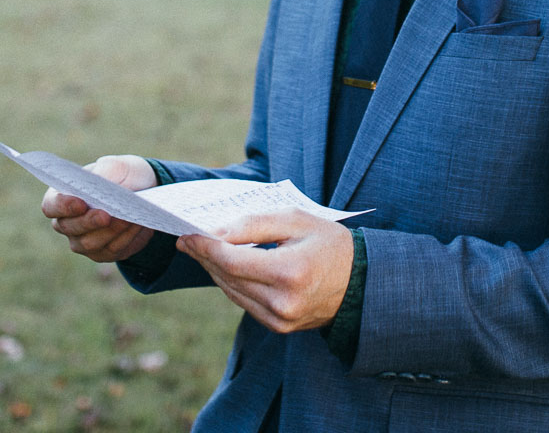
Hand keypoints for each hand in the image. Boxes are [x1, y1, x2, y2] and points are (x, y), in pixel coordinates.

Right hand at [41, 154, 157, 262]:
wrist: (145, 192)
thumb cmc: (124, 175)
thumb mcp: (119, 166)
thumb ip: (107, 169)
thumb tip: (101, 183)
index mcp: (63, 196)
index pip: (51, 205)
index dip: (62, 206)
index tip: (80, 203)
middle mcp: (68, 222)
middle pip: (69, 228)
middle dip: (89, 222)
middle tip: (106, 215)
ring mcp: (83, 241)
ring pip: (90, 243)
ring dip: (111, 231)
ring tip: (129, 218)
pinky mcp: (104, 253)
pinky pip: (112, 250)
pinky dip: (126, 237)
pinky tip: (137, 225)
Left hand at [177, 209, 352, 333]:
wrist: (360, 283)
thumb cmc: (329, 243)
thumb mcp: (296, 220)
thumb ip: (255, 224)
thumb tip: (216, 232)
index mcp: (290, 272)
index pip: (233, 261)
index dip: (206, 247)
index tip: (187, 234)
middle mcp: (283, 302)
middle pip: (228, 278)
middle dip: (205, 257)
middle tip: (187, 240)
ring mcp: (280, 320)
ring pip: (232, 292)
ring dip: (214, 271)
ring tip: (201, 251)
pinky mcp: (278, 328)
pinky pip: (244, 303)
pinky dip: (231, 284)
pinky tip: (224, 268)